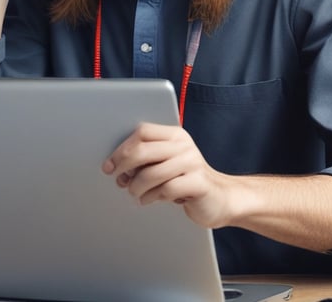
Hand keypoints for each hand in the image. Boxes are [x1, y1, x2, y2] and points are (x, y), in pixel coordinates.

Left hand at [102, 123, 230, 228]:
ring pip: (150, 173)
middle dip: (123, 166)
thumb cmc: (186, 180)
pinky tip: (149, 199)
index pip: (142, 131)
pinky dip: (151, 197)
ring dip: (136, 187)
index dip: (122, 148)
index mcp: (175, 135)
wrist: (220, 198)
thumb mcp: (166, 164)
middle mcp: (184, 145)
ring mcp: (193, 163)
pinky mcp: (198, 183)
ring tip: (135, 193)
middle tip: (117, 178)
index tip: (110, 163)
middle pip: (142, 150)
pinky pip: (165, 189)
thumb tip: (116, 165)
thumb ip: (146, 160)